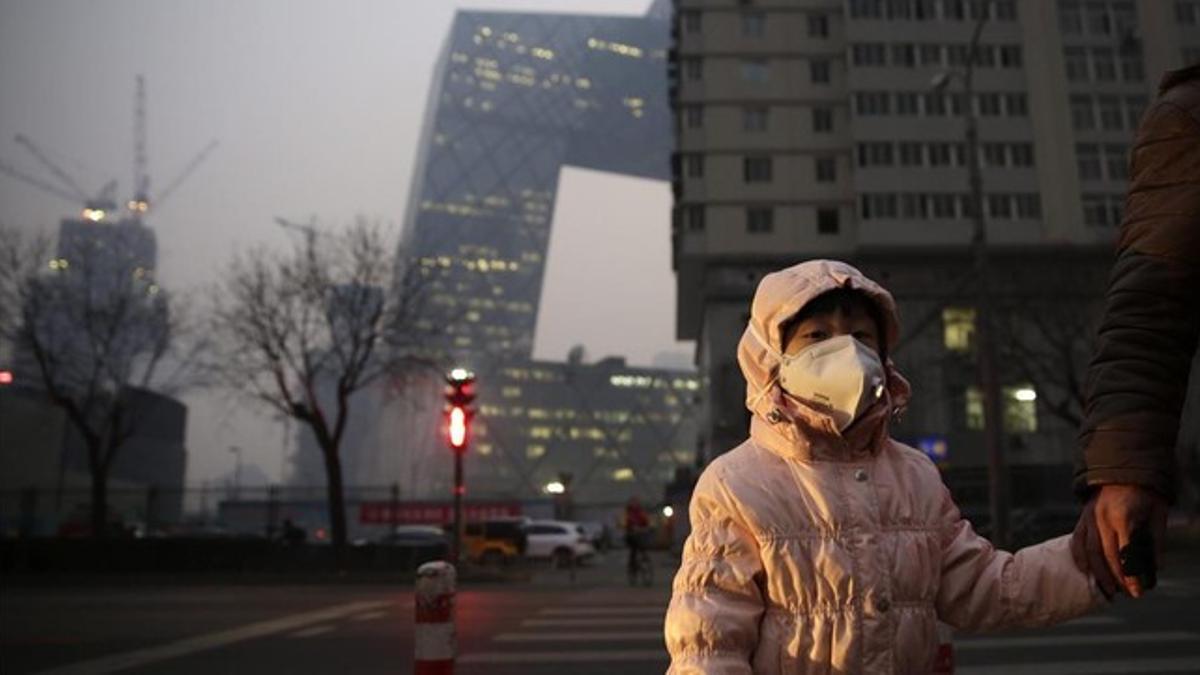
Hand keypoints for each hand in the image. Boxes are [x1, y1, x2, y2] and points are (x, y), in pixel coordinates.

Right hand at [1070, 484, 1168, 598]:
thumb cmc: (1145, 493)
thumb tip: (1155, 568)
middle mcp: (1102, 518)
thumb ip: (1155, 541)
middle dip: (1117, 578)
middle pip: (1106, 555)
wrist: (1122, 468)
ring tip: (1108, 590)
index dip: (1132, 574)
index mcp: (1123, 516)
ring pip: (1089, 551)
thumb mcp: (1158, 514)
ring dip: (1098, 573)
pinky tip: (1086, 572)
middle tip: (1127, 594)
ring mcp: (1089, 517)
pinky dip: (1080, 559)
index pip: (1126, 552)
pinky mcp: (1082, 518)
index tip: (1138, 590)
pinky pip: (1077, 541)